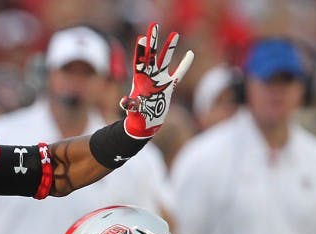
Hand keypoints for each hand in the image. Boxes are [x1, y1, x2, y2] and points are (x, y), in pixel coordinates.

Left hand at [120, 22, 193, 139]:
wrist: (145, 126)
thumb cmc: (137, 119)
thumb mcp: (133, 111)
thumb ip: (131, 105)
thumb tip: (125, 102)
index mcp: (140, 80)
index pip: (140, 61)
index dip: (141, 50)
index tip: (143, 37)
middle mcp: (150, 78)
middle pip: (152, 56)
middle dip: (153, 41)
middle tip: (154, 26)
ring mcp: (159, 81)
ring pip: (165, 61)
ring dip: (169, 48)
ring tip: (174, 34)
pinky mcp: (168, 88)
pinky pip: (179, 73)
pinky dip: (184, 65)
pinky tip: (190, 54)